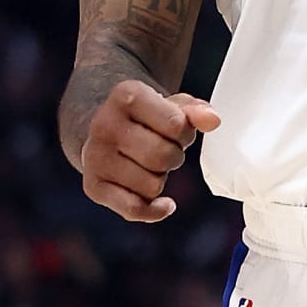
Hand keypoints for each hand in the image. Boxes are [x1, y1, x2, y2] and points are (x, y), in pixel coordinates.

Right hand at [80, 80, 221, 223]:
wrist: (100, 129)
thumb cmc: (143, 118)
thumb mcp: (169, 106)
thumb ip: (195, 111)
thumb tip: (212, 120)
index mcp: (126, 95)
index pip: (176, 125)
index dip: (185, 134)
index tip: (176, 132)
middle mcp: (104, 124)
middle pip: (163, 157)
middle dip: (173, 158)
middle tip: (164, 151)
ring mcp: (95, 156)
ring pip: (152, 186)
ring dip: (160, 180)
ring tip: (149, 165)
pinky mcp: (93, 185)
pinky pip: (134, 209)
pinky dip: (154, 211)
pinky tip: (162, 203)